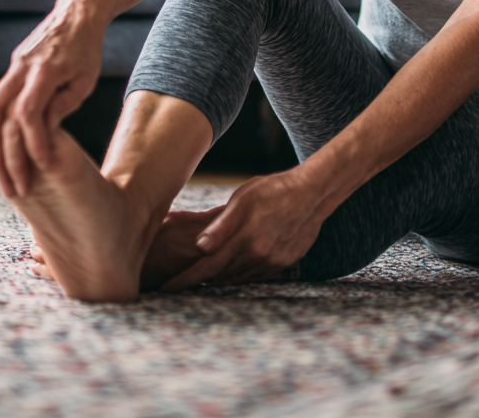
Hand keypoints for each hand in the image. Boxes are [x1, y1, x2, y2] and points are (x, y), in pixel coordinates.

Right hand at [0, 0, 105, 197]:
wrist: (75, 13)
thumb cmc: (87, 49)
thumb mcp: (85, 79)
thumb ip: (64, 104)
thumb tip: (45, 132)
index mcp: (44, 70)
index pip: (30, 113)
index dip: (34, 143)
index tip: (44, 166)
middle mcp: (21, 68)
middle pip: (1, 116)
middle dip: (4, 155)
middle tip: (14, 188)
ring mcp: (12, 67)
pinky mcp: (10, 69)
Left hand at [160, 168, 325, 289]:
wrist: (312, 193)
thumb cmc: (273, 190)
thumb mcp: (243, 198)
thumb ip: (221, 224)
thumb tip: (199, 246)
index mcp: (243, 240)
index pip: (207, 266)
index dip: (185, 279)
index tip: (166, 288)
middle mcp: (257, 256)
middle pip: (220, 277)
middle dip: (199, 283)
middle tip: (178, 286)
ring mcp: (272, 262)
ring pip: (238, 278)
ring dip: (219, 281)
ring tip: (200, 282)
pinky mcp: (283, 263)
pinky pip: (256, 276)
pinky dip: (240, 276)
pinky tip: (232, 273)